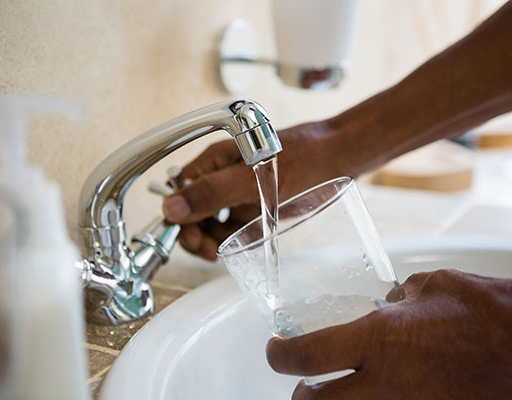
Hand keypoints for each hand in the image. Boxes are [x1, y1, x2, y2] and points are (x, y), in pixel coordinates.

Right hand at [162, 120, 345, 259]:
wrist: (339, 158)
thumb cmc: (303, 158)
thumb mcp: (253, 179)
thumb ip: (212, 193)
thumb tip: (172, 208)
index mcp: (215, 161)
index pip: (181, 192)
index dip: (180, 219)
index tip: (192, 240)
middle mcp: (223, 175)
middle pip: (194, 209)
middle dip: (195, 233)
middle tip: (209, 252)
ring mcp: (239, 190)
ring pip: (211, 220)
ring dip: (211, 238)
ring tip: (222, 252)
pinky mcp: (255, 204)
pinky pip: (233, 224)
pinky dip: (230, 238)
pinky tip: (235, 246)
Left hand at [266, 269, 511, 398]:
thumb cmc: (489, 309)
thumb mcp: (432, 286)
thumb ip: (400, 299)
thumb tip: (389, 304)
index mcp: (379, 339)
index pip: (304, 356)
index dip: (278, 354)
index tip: (276, 349)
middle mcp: (385, 384)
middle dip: (302, 393)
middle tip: (307, 378)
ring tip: (343, 389)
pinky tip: (388, 391)